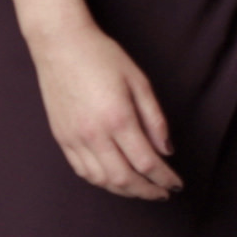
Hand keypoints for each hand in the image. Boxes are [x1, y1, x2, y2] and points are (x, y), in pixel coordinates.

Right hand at [31, 17, 177, 198]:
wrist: (60, 44)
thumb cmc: (102, 56)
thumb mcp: (139, 81)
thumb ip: (155, 119)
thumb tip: (166, 151)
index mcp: (118, 118)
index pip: (146, 162)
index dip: (165, 178)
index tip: (176, 184)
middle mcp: (95, 134)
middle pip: (124, 179)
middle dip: (147, 191)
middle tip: (162, 192)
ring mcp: (74, 138)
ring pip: (102, 180)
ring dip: (125, 190)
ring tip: (141, 188)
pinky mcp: (62, 138)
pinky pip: (83, 171)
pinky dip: (102, 181)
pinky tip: (114, 178)